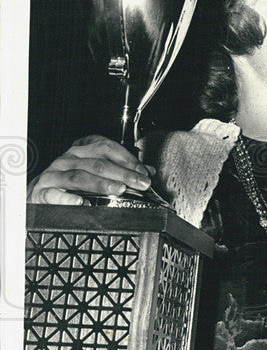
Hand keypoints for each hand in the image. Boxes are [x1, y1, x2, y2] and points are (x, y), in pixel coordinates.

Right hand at [27, 135, 153, 205]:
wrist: (37, 194)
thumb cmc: (68, 182)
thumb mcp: (93, 172)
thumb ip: (119, 170)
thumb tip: (147, 171)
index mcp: (80, 151)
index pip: (105, 147)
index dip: (126, 158)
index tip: (143, 172)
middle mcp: (67, 159)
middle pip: (97, 163)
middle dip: (122, 173)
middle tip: (140, 183)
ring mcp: (53, 175)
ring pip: (79, 176)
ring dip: (101, 183)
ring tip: (119, 190)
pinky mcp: (42, 192)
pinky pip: (54, 194)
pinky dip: (68, 199)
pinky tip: (83, 202)